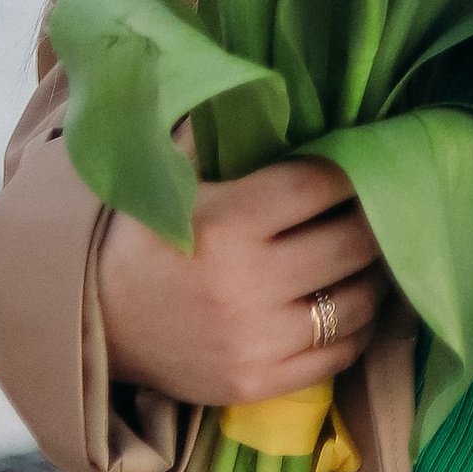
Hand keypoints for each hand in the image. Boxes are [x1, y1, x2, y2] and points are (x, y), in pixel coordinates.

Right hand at [96, 157, 386, 409]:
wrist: (93, 319)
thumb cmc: (143, 232)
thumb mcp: (170, 171)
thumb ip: (221, 128)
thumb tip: (272, 87)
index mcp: (227, 221)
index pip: (322, 184)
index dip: (351, 168)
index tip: (362, 161)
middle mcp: (245, 285)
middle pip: (352, 242)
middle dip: (373, 219)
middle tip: (379, 206)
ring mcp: (253, 342)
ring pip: (356, 302)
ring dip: (371, 274)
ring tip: (368, 255)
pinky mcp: (255, 384)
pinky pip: (338, 355)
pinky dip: (355, 326)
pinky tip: (348, 301)